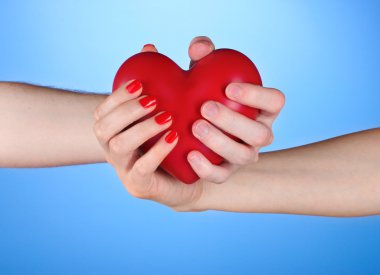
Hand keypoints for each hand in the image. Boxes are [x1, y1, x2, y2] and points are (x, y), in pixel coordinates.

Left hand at [186, 37, 284, 182]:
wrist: (188, 127)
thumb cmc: (202, 94)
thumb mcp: (202, 73)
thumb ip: (203, 56)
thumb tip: (200, 48)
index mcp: (261, 109)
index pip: (275, 102)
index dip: (258, 95)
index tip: (230, 87)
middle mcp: (258, 134)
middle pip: (261, 134)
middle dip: (235, 122)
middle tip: (206, 107)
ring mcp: (244, 155)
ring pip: (244, 155)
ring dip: (221, 142)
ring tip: (195, 127)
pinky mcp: (225, 171)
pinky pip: (222, 176)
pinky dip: (207, 168)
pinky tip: (190, 155)